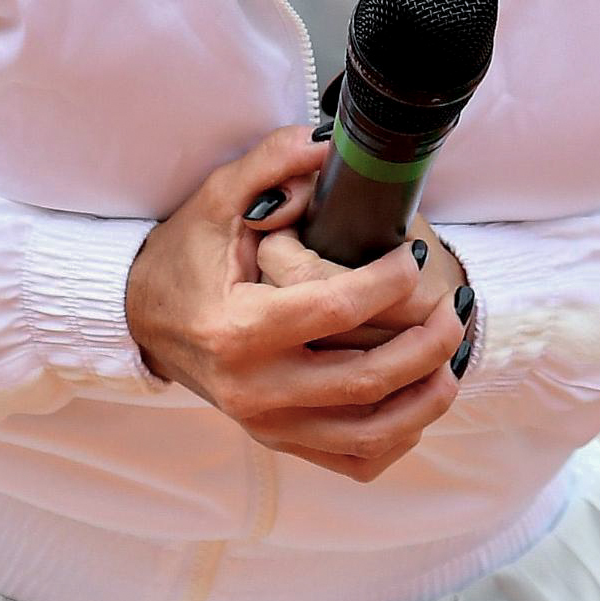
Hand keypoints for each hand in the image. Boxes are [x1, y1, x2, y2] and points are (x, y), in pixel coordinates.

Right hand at [126, 128, 466, 482]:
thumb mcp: (218, 200)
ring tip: (455, 357)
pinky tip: (420, 400)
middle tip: (456, 308)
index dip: (390, 281)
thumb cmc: (184, 257)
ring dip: (426, 400)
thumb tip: (330, 141)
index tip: (414, 254)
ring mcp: (267, 423)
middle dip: (427, 345)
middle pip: (365, 380)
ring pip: (369, 432)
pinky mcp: (278, 440)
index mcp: (238, 329)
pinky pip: (354, 460)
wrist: (143, 318)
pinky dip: (398, 437)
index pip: (337, 308)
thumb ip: (273, 163)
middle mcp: (254, 388)